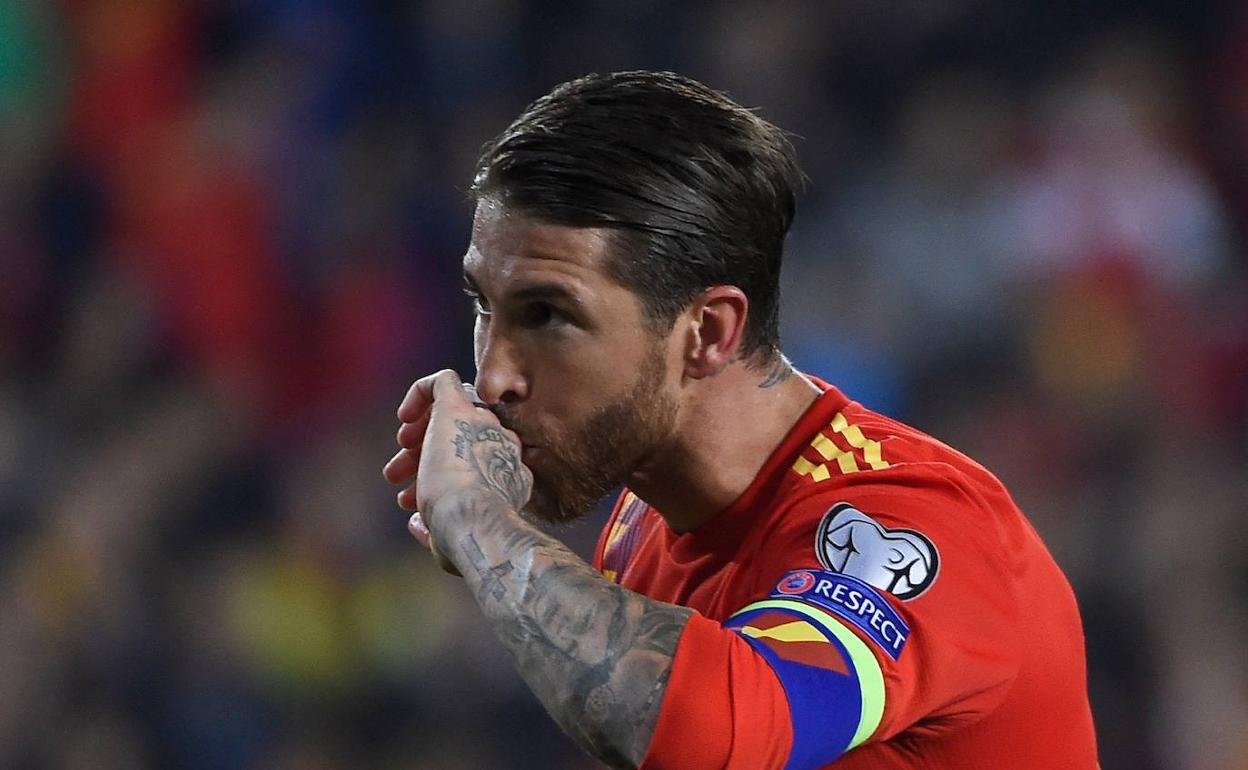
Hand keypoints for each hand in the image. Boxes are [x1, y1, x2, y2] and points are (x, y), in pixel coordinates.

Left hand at [382, 369, 532, 571]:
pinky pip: (443, 382)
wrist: (471, 518)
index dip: (438, 480)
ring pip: (449, 415)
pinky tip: (405, 418)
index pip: (473, 464)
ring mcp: (482, 422)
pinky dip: (420, 394)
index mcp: (506, 475)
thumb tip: (418, 525)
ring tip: (393, 466)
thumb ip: (436, 530)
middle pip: (460, 440)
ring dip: (417, 439)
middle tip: (396, 478)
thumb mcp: (448, 539)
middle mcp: (500, 444)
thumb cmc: (464, 536)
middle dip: (423, 460)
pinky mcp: (459, 403)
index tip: (413, 502)